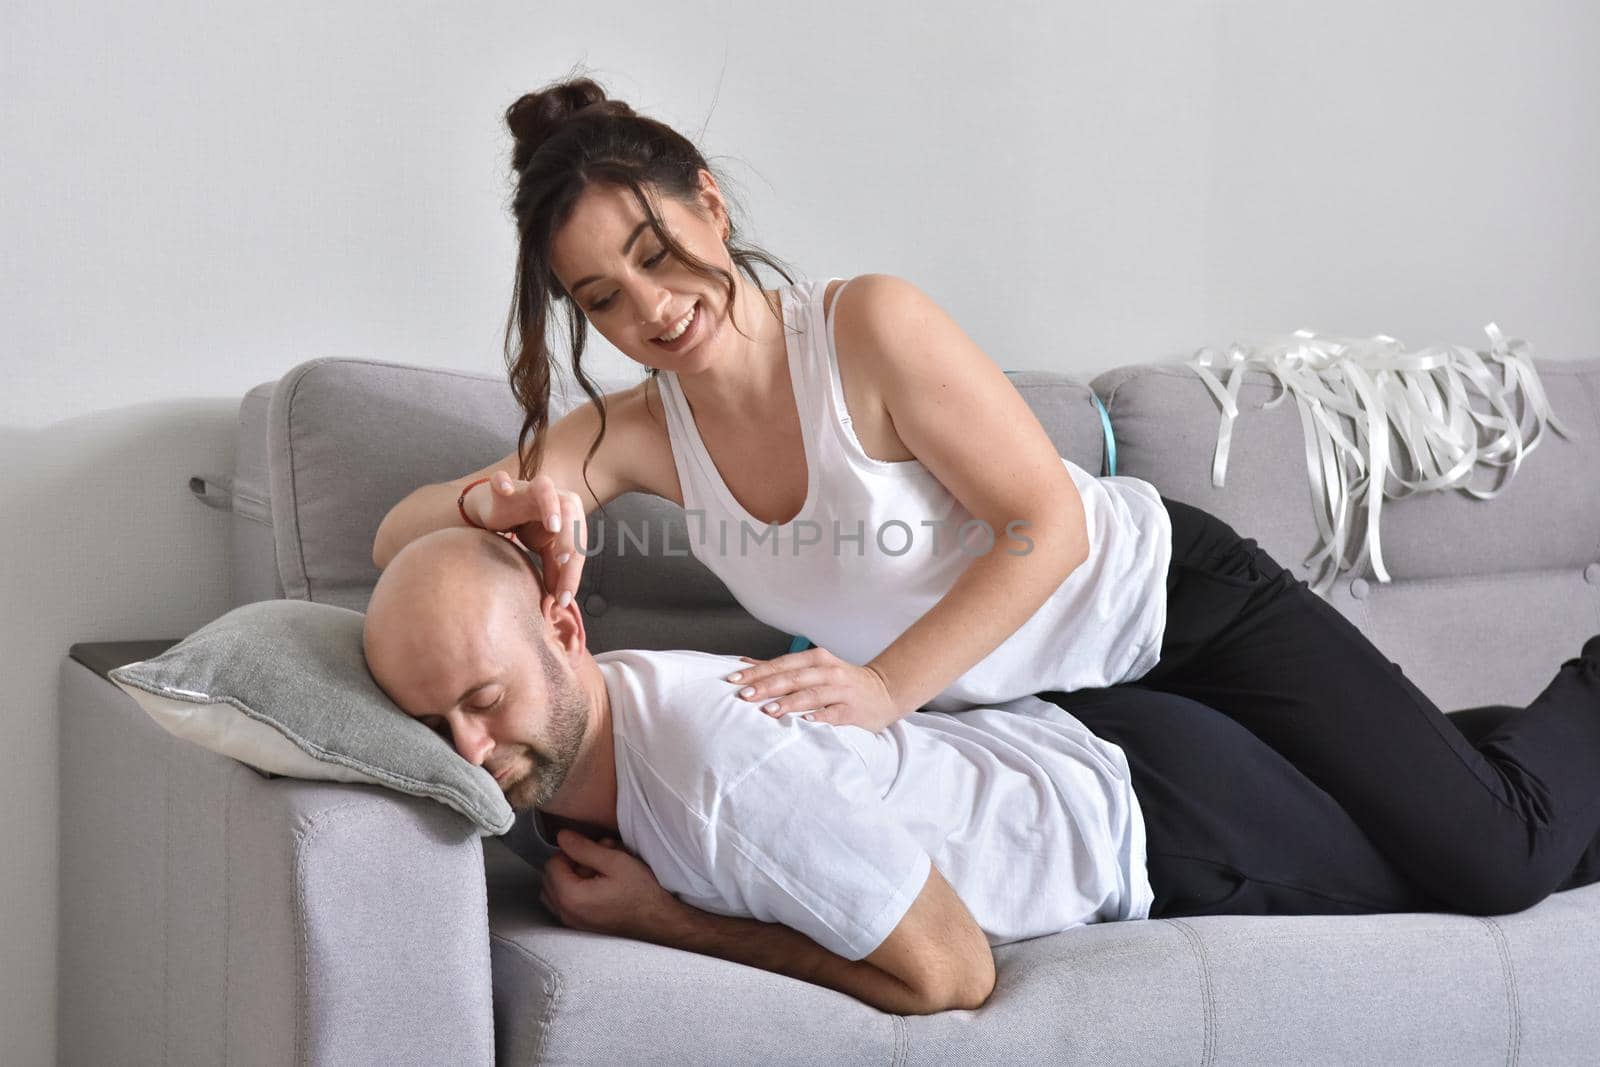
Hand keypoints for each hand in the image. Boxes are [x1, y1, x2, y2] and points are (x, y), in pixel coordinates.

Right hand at [465, 471, 587, 608]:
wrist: (495, 508)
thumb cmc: (526, 526)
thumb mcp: (543, 549)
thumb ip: (554, 570)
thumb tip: (561, 600)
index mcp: (568, 513)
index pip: (576, 543)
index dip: (572, 570)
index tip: (565, 596)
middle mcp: (553, 496)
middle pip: (569, 514)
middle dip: (570, 539)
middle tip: (564, 562)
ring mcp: (528, 488)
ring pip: (545, 488)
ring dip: (551, 506)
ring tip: (554, 527)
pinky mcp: (503, 486)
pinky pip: (502, 480)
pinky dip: (503, 482)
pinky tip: (505, 489)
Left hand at [540, 830, 684, 941]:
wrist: (659, 922)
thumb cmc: (642, 894)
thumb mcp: (616, 862)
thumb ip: (584, 848)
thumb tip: (562, 837)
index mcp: (571, 897)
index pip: (552, 863)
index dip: (572, 852)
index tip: (593, 852)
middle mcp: (566, 914)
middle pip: (550, 878)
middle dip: (571, 865)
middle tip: (598, 863)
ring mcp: (572, 923)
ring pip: (555, 891)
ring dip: (571, 878)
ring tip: (598, 876)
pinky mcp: (580, 927)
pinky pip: (564, 904)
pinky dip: (575, 892)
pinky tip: (598, 888)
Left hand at [724, 647, 903, 731]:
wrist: (885, 691)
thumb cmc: (842, 681)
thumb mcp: (814, 668)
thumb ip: (782, 667)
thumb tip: (746, 663)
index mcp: (816, 659)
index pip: (781, 664)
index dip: (757, 672)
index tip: (734, 680)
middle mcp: (828, 671)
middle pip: (793, 678)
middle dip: (766, 686)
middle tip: (744, 696)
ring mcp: (842, 690)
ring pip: (811, 694)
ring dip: (788, 702)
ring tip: (768, 711)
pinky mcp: (853, 710)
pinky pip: (833, 713)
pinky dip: (819, 716)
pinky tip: (804, 722)